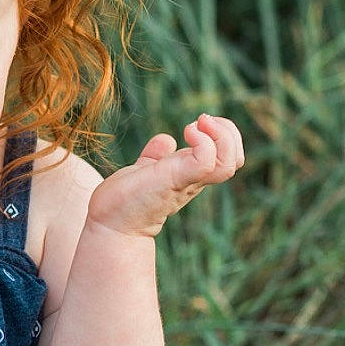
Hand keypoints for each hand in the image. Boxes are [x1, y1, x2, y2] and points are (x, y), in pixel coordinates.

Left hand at [84, 114, 243, 239]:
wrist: (109, 225)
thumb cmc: (123, 200)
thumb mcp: (145, 170)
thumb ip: (156, 156)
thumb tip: (166, 140)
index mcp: (191, 175)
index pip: (229, 158)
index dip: (224, 135)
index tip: (198, 124)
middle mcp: (194, 180)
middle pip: (236, 160)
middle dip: (228, 132)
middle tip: (201, 120)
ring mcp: (187, 182)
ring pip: (229, 163)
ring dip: (220, 135)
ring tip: (193, 126)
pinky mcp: (174, 181)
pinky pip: (206, 161)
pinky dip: (203, 142)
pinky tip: (185, 133)